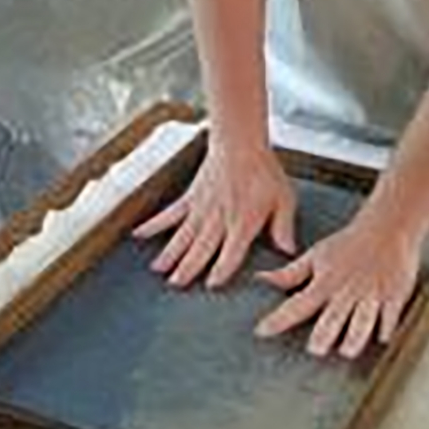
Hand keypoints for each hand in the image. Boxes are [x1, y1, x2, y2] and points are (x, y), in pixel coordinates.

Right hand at [132, 143, 296, 289]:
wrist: (241, 142)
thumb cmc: (264, 171)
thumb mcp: (284, 199)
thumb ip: (283, 227)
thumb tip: (289, 251)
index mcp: (243, 222)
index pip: (231, 252)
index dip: (222, 269)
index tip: (211, 284)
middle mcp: (219, 218)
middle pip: (202, 248)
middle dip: (189, 268)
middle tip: (175, 285)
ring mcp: (201, 208)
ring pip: (183, 236)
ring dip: (170, 253)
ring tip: (158, 270)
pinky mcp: (190, 197)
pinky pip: (170, 213)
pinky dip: (154, 224)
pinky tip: (139, 234)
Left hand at [254, 199, 422, 358]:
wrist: (387, 226)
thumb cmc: (348, 243)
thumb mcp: (317, 256)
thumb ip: (290, 274)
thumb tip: (260, 279)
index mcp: (326, 282)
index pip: (296, 305)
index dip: (278, 319)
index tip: (261, 331)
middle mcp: (346, 291)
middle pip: (332, 320)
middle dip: (322, 337)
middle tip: (315, 350)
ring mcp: (371, 295)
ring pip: (361, 324)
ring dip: (353, 340)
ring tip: (345, 351)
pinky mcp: (394, 296)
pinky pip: (389, 318)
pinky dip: (384, 329)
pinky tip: (379, 338)